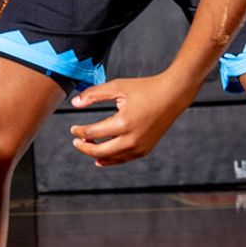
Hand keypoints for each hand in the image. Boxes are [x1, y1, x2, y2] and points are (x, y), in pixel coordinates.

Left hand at [69, 74, 193, 167]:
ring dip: (96, 154)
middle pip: (99, 151)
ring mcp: (139, 147)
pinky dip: (110, 159)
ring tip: (88, 145)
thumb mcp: (117, 87)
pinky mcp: (145, 150)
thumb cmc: (145, 88)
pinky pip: (123, 159)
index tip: (73, 129)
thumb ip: (94, 94)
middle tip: (76, 142)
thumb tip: (74, 103)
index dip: (79, 131)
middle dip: (84, 147)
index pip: (93, 132)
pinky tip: (101, 158)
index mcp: (123, 123)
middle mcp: (132, 139)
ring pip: (111, 159)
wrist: (173, 95)